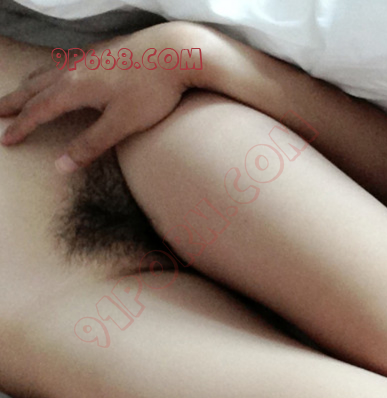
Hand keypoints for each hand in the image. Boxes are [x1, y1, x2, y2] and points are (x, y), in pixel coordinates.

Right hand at [0, 22, 195, 172]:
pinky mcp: (106, 51)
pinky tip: (62, 74)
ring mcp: (91, 57)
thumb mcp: (121, 124)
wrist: (178, 51)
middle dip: (15, 102)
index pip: (39, 111)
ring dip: (31, 84)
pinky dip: (52, 72)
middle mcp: (76, 69)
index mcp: (75, 88)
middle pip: (36, 88)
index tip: (6, 139)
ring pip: (50, 72)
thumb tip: (59, 166)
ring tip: (22, 91)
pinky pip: (67, 63)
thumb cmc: (152, 90)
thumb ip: (90, 144)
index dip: (22, 127)